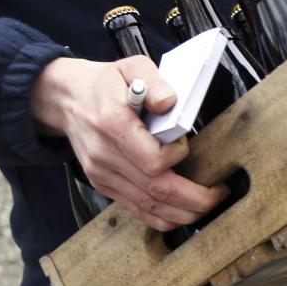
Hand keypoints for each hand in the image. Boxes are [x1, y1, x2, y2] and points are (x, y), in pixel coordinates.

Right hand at [31, 56, 225, 230]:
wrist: (68, 99)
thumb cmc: (107, 84)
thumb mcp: (131, 67)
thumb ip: (153, 82)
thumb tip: (169, 102)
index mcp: (112, 124)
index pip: (152, 159)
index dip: (177, 156)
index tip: (186, 143)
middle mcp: (105, 155)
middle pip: (155, 190)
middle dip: (194, 199)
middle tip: (218, 193)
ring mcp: (102, 174)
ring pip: (148, 207)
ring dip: (183, 213)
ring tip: (208, 204)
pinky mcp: (104, 185)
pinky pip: (136, 211)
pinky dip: (163, 218)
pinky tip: (184, 213)